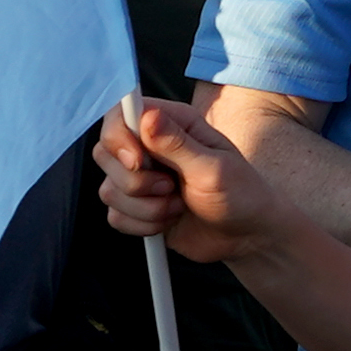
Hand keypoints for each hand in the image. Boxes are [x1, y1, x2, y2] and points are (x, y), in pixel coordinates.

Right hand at [95, 93, 286, 258]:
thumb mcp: (214, 167)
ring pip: (109, 190)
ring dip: (146, 208)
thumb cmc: (240, 193)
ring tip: (179, 205)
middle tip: (172, 187)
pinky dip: (143, 225)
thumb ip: (177, 144)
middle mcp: (149, 146)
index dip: (118, 138)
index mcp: (170, 123)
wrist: (246, 235)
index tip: (138, 161)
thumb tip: (147, 117)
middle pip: (104, 154)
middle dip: (136, 182)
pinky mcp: (136, 207)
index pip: (119, 115)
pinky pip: (115, 216)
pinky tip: (169, 221)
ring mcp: (140, 177)